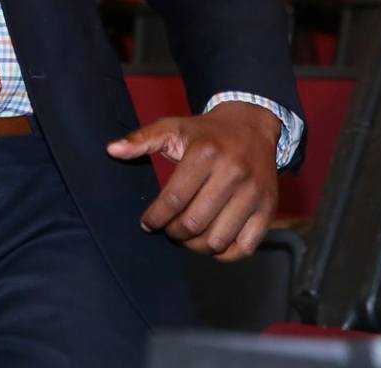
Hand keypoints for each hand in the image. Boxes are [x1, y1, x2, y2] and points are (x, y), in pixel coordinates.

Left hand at [106, 101, 280, 261]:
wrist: (252, 127)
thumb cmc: (206, 132)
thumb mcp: (173, 127)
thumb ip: (142, 139)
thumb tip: (112, 150)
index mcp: (206, 152)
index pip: (173, 199)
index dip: (155, 218)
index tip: (147, 223)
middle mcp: (233, 173)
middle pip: (194, 222)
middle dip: (173, 233)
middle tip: (167, 230)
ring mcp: (254, 194)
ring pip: (217, 240)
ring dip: (194, 247)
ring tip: (185, 237)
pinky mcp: (268, 210)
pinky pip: (244, 247)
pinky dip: (223, 254)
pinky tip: (210, 243)